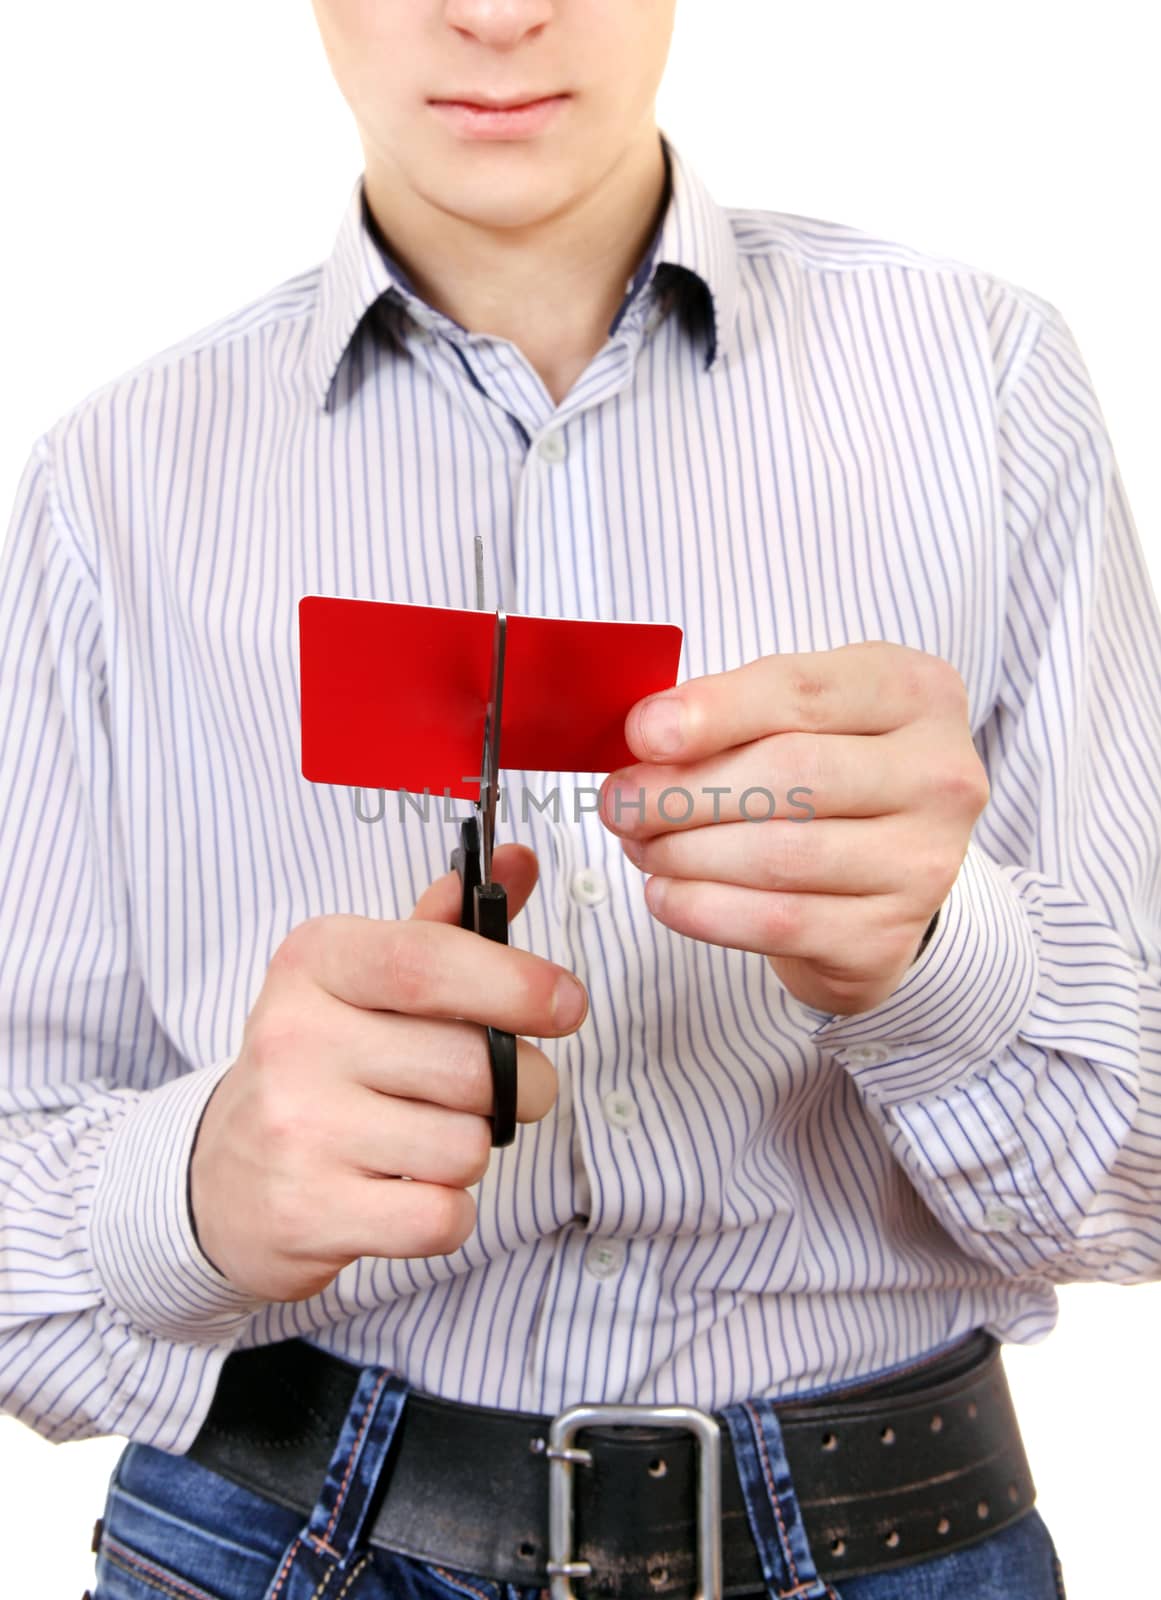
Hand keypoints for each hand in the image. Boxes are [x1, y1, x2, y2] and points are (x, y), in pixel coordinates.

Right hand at [188, 845, 586, 1302]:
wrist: (220, 1180)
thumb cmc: (321, 1065)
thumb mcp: (364, 980)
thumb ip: (445, 925)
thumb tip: (520, 860)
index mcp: (315, 963)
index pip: (429, 962)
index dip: (515, 983)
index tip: (567, 1004)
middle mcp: (295, 1037)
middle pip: (471, 1066)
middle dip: (521, 1085)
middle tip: (504, 1091)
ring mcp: (296, 1128)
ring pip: (465, 1146)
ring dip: (472, 1151)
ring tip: (426, 1141)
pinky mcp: (307, 1211)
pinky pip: (441, 1217)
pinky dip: (447, 1213)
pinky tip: (404, 1192)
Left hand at [598, 642, 988, 1015]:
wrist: (886, 877)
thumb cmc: (828, 775)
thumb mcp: (800, 717)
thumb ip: (734, 713)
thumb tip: (645, 735)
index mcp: (914, 692)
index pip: (802, 692)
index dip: (713, 711)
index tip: (642, 733)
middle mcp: (939, 774)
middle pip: (792, 774)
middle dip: (684, 790)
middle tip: (620, 803)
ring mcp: (924, 861)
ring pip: (780, 854)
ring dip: (685, 852)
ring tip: (640, 845)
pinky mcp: (888, 936)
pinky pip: (778, 922)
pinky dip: (704, 909)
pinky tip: (665, 894)